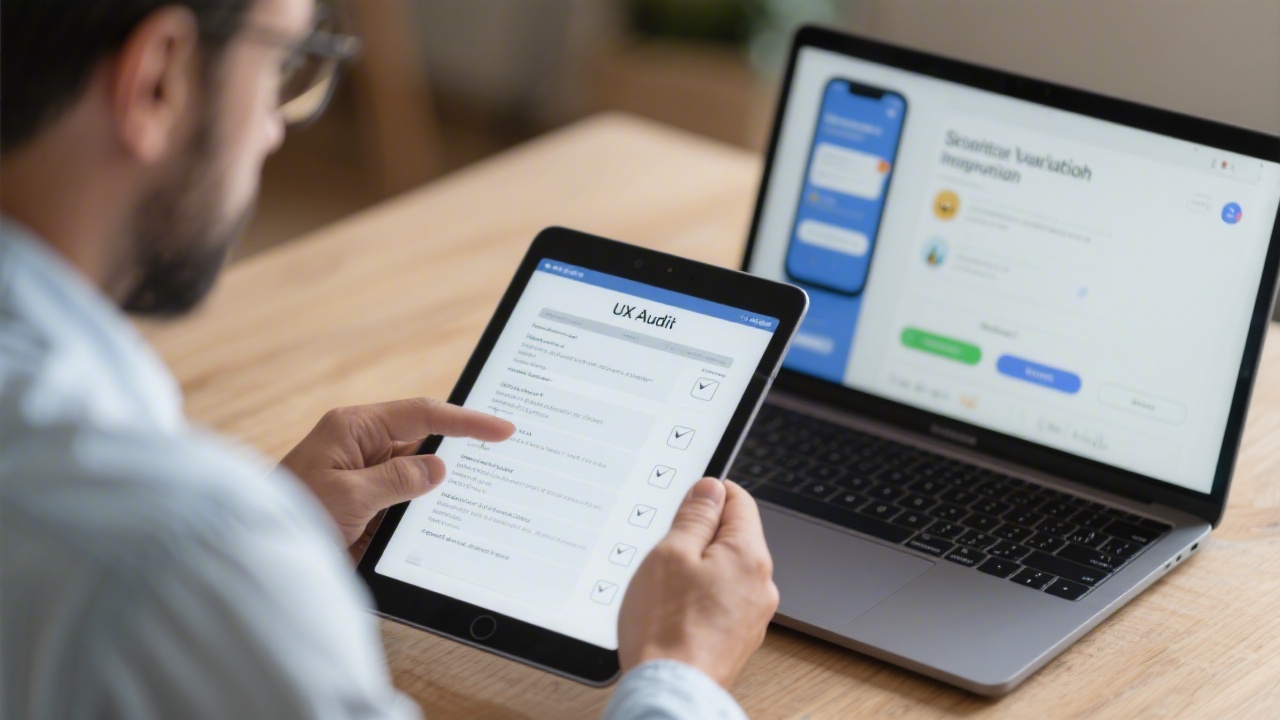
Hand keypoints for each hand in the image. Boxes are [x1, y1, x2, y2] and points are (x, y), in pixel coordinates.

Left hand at [280, 398, 514, 558]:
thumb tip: (438, 468)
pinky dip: (422, 513)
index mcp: (354, 428)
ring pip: (417, 476)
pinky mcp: (365, 506)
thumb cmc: (290, 516)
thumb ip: (397, 479)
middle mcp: (361, 447)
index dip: (466, 421)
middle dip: (457, 453)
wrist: (256, 557)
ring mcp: (364, 477)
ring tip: (478, 498)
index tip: (502, 429)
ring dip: (438, 490)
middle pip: (423, 442)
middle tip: (503, 460)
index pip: (422, 414)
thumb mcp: (348, 496)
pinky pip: (405, 503)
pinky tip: (443, 525)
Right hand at [617, 478, 778, 688]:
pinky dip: (700, 598)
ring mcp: (753, 615)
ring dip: (698, 569)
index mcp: (750, 556)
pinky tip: (674, 612)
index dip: (708, 494)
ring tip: (666, 589)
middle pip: (733, 537)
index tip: (685, 501)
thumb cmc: (666, 628)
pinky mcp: (739, 638)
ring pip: (726, 571)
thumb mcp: (670, 553)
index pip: (739, 500)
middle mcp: (761, 585)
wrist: (670, 690)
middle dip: (699, 537)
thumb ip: (695, 516)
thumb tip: (711, 488)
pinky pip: (722, 601)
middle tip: (665, 552)